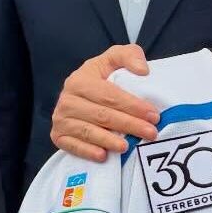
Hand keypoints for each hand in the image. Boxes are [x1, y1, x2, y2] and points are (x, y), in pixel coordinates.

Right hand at [50, 45, 156, 160]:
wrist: (81, 94)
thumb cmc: (103, 77)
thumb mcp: (114, 59)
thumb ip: (129, 56)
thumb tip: (143, 71)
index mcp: (80, 80)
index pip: (110, 95)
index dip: (133, 106)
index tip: (154, 115)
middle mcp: (66, 100)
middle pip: (102, 115)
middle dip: (129, 125)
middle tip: (151, 133)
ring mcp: (60, 119)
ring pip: (88, 132)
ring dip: (109, 141)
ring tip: (128, 147)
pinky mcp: (58, 136)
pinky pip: (73, 146)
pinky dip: (88, 152)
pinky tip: (103, 156)